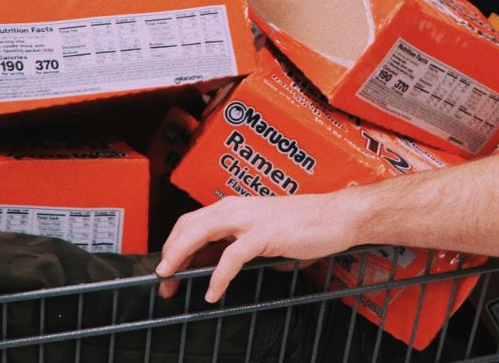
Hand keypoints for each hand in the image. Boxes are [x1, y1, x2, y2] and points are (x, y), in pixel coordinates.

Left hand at [156, 193, 356, 302]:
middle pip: (188, 226)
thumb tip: (216, 267)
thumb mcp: (261, 235)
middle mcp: (236, 208)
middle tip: (163, 280)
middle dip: (170, 253)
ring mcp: (249, 219)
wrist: (335, 215)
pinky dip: (218, 276)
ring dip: (181, 258)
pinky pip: (232, 257)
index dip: (174, 246)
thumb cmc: (303, 224)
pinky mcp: (264, 234)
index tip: (167, 271)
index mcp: (233, 207)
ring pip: (201, 234)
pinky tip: (212, 292)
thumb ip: (238, 246)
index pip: (191, 223)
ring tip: (173, 281)